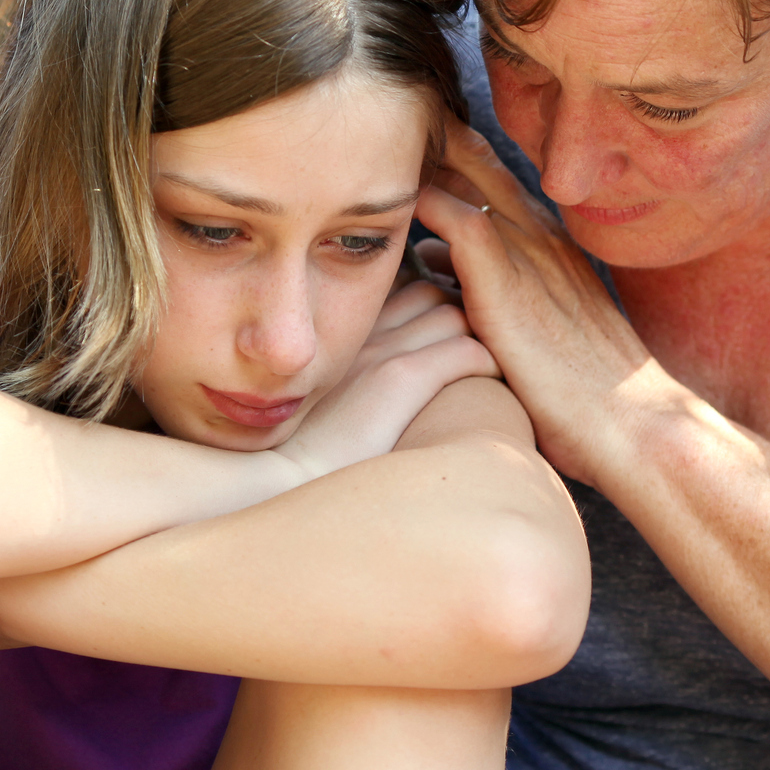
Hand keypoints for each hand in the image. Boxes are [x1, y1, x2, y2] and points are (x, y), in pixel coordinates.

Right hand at [274, 278, 500, 479]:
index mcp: (342, 336)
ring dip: (479, 333)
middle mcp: (361, 333)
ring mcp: (381, 352)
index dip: (428, 304)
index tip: (444, 331)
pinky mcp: (400, 379)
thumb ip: (338, 386)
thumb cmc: (294, 456)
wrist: (274, 479)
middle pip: (429, 292)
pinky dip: (488, 361)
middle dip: (460, 310)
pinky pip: (465, 351)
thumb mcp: (313, 406)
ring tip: (493, 362)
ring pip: (452, 314)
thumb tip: (361, 402)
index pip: (399, 291)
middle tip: (480, 342)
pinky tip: (495, 379)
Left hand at [415, 123, 670, 483]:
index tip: (414, 148)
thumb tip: (433, 263)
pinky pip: (458, 219)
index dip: (455, 159)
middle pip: (482, 163)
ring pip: (468, 176)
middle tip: (394, 125)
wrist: (632, 422)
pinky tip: (392, 195)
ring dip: (426, 157)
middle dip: (438, 141)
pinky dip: (424, 202)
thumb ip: (484, 285)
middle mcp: (543, 235)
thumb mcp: (534, 326)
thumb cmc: (584, 394)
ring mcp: (530, 252)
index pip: (496, 182)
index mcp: (554, 245)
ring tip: (382, 141)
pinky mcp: (509, 282)